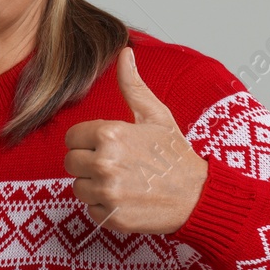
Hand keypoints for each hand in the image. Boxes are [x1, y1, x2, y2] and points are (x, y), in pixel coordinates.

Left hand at [63, 46, 208, 234]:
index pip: (71, 138)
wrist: (199, 196)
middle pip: (70, 163)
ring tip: (123, 182)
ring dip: (95, 186)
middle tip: (117, 165)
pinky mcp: (111, 216)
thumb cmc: (176, 155)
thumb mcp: (156, 116)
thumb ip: (133, 86)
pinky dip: (104, 207)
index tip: (108, 146)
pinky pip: (90, 209)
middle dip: (89, 163)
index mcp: (111, 133)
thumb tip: (125, 53)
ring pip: (78, 187)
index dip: (88, 141)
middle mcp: (105, 162)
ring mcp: (108, 191)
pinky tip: (126, 199)